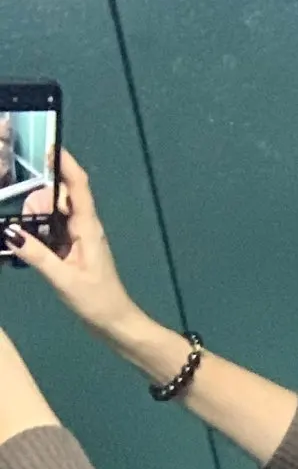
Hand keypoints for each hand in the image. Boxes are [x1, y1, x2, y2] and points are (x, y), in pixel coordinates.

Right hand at [4, 151, 140, 342]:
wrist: (116, 324)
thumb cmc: (98, 302)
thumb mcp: (65, 280)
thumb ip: (37, 256)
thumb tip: (10, 232)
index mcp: (87, 228)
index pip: (78, 184)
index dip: (64, 161)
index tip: (46, 144)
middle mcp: (83, 227)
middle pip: (58, 195)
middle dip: (37, 191)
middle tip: (18, 201)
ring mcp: (78, 238)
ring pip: (53, 211)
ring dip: (34, 210)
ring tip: (17, 217)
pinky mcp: (72, 250)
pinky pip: (51, 229)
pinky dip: (36, 226)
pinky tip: (22, 234)